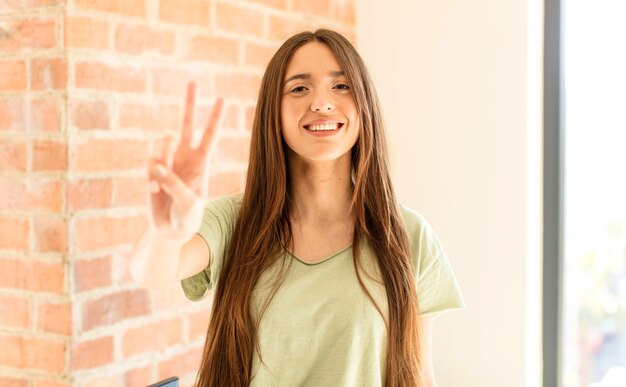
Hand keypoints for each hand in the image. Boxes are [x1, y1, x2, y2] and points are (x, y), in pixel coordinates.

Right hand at [148, 82, 223, 239]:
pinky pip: (150, 165)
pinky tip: (155, 194)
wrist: (170, 230)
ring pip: (163, 143)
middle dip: (189, 103)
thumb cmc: (187, 218)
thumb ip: (176, 185)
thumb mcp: (189, 205)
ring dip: (163, 159)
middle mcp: (185, 156)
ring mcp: (168, 161)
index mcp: (201, 162)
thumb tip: (159, 167)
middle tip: (192, 81)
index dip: (214, 118)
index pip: (209, 135)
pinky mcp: (152, 170)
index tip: (222, 98)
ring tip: (162, 182)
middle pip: (186, 124)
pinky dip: (152, 180)